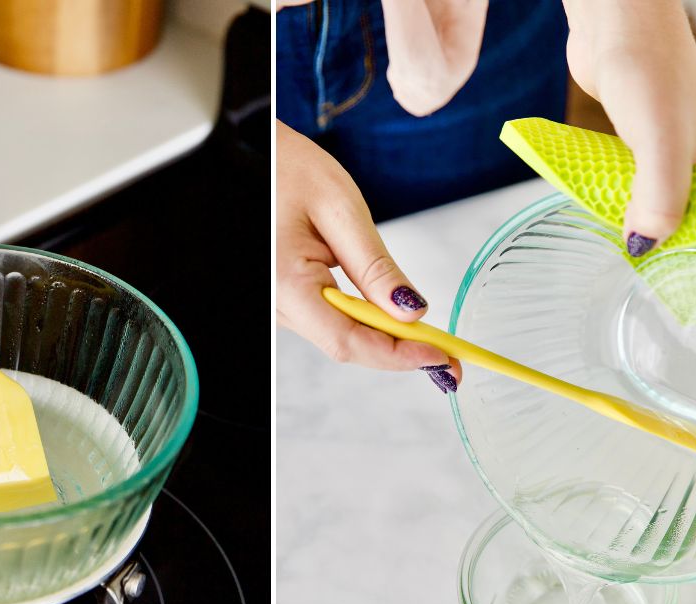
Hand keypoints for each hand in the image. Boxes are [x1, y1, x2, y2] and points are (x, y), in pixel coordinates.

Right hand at [276, 122, 459, 391]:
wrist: (247, 156)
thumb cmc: (286, 168)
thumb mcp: (340, 209)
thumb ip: (375, 266)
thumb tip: (410, 311)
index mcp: (286, 285)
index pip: (349, 342)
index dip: (399, 355)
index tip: (442, 356)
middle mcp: (275, 304)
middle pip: (345, 345)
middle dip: (398, 350)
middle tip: (448, 354)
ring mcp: (276, 305)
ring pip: (337, 336)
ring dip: (380, 334)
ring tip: (420, 327)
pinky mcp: (282, 298)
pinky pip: (326, 319)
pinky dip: (359, 319)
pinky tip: (382, 307)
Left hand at [564, 0, 695, 255]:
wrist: (614, 29)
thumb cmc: (652, 69)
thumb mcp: (662, 141)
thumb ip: (661, 193)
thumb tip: (648, 244)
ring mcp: (685, 154)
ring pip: (690, 207)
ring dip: (679, 237)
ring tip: (668, 276)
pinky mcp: (649, 150)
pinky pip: (654, 194)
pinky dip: (646, 216)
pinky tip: (629, 234)